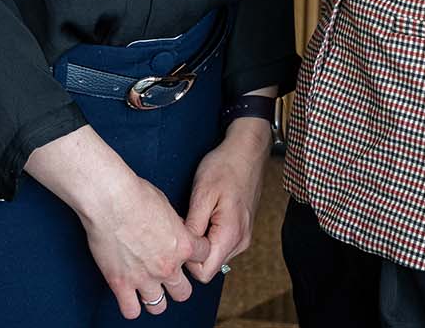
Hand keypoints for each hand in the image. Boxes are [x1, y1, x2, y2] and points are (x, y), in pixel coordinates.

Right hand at [24, 126, 211, 319]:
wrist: (110, 199)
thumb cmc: (136, 194)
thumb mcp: (167, 206)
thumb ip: (175, 226)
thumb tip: (174, 231)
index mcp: (183, 245)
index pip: (204, 258)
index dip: (196, 254)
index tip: (186, 253)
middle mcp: (167, 266)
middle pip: (184, 292)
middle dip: (177, 284)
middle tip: (167, 275)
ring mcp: (144, 278)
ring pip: (159, 307)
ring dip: (155, 298)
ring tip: (148, 288)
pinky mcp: (121, 284)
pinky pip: (131, 311)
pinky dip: (131, 306)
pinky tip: (128, 295)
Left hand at [181, 117, 269, 282]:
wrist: (247, 151)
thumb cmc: (224, 167)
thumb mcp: (202, 194)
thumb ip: (193, 227)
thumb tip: (181, 251)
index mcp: (231, 235)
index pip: (203, 273)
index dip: (186, 260)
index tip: (177, 238)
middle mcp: (240, 242)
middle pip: (209, 267)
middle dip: (192, 252)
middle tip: (183, 224)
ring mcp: (243, 237)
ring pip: (214, 257)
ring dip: (201, 244)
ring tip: (194, 216)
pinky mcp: (242, 230)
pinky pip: (221, 245)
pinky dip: (209, 237)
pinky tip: (204, 215)